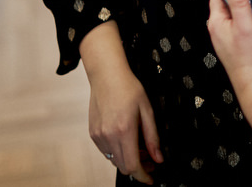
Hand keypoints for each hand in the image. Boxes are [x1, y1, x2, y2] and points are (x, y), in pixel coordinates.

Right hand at [80, 23, 162, 183]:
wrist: (106, 75)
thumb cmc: (128, 88)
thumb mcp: (147, 110)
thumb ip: (153, 137)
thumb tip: (159, 158)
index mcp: (124, 130)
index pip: (133, 166)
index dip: (143, 176)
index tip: (151, 178)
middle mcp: (109, 135)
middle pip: (123, 167)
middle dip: (138, 168)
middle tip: (150, 160)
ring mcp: (99, 135)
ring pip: (114, 161)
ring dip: (127, 160)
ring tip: (139, 147)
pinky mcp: (93, 133)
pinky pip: (106, 152)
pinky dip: (117, 151)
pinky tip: (126, 139)